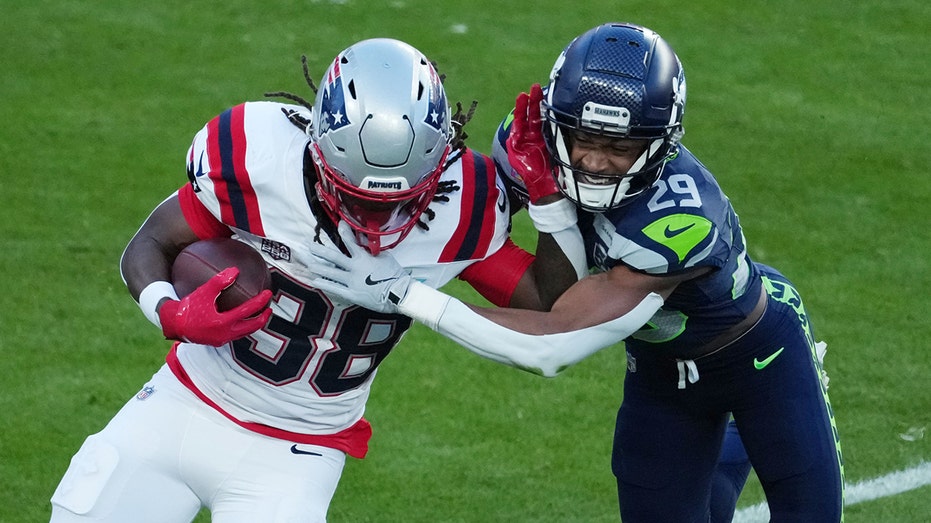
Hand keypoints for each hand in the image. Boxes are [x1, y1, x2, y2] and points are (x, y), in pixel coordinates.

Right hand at [159, 267, 272, 345]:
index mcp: (223, 323)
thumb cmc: (187, 307)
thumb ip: (219, 282)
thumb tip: (235, 270)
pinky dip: (242, 326)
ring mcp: (222, 340)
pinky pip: (235, 334)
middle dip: (263, 318)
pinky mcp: (217, 342)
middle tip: (269, 308)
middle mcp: (225, 334)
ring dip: (254, 324)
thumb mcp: (203, 292)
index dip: (260, 301)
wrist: (173, 325)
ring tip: (259, 314)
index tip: (268, 293)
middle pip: (252, 327)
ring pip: (244, 333)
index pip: (248, 311)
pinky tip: (241, 318)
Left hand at [307, 222, 411, 313]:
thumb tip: (365, 243)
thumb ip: (372, 251)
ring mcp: (352, 282)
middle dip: (319, 250)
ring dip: (318, 267)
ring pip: (331, 273)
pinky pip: (335, 289)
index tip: (338, 223)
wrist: (399, 293)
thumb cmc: (395, 275)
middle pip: (333, 257)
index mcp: (364, 258)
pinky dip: (324, 284)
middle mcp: (355, 268)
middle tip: (309, 245)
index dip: (344, 231)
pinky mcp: (352, 294)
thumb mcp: (385, 257)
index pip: (350, 241)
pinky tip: (315, 281)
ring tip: (308, 263)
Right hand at [507, 83, 559, 202]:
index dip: (543, 107)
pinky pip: (516, 131)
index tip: (547, 94)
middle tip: (536, 89)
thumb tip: (575, 123)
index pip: (543, 119)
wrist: (546, 189)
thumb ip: (563, 139)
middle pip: (532, 116)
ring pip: (523, 121)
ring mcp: (524, 142)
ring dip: (523, 107)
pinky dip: (517, 120)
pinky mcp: (516, 148)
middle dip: (533, 102)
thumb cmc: (554, 173)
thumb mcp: (562, 152)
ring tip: (525, 95)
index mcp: (543, 138)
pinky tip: (519, 109)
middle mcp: (533, 138)